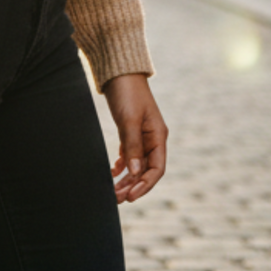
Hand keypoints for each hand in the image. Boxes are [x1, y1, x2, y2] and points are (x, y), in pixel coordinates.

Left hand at [104, 73, 166, 202]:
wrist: (119, 71)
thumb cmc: (127, 93)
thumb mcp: (129, 120)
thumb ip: (132, 146)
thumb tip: (134, 172)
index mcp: (158, 136)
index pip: (157, 169)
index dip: (145, 185)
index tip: (131, 197)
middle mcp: (153, 138)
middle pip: (145, 170)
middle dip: (133, 186)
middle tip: (116, 199)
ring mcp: (142, 136)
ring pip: (136, 165)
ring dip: (126, 179)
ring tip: (112, 191)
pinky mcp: (130, 132)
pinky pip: (128, 155)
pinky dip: (121, 166)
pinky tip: (112, 173)